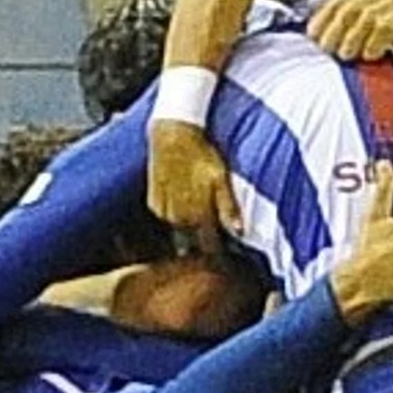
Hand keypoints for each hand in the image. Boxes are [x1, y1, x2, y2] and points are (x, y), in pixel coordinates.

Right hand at [147, 120, 241, 250]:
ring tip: (199, 230)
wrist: (172, 135)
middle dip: (201, 248)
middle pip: (191, 245)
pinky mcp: (153, 204)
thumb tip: (238, 232)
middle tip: (213, 243)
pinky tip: (183, 215)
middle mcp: (179, 219)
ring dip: (187, 237)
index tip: (227, 257)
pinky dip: (174, 222)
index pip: (210, 247)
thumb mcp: (221, 178)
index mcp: (198, 215)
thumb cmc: (201, 155)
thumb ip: (228, 207)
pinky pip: (165, 221)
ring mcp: (164, 213)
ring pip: (177, 236)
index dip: (219, 254)